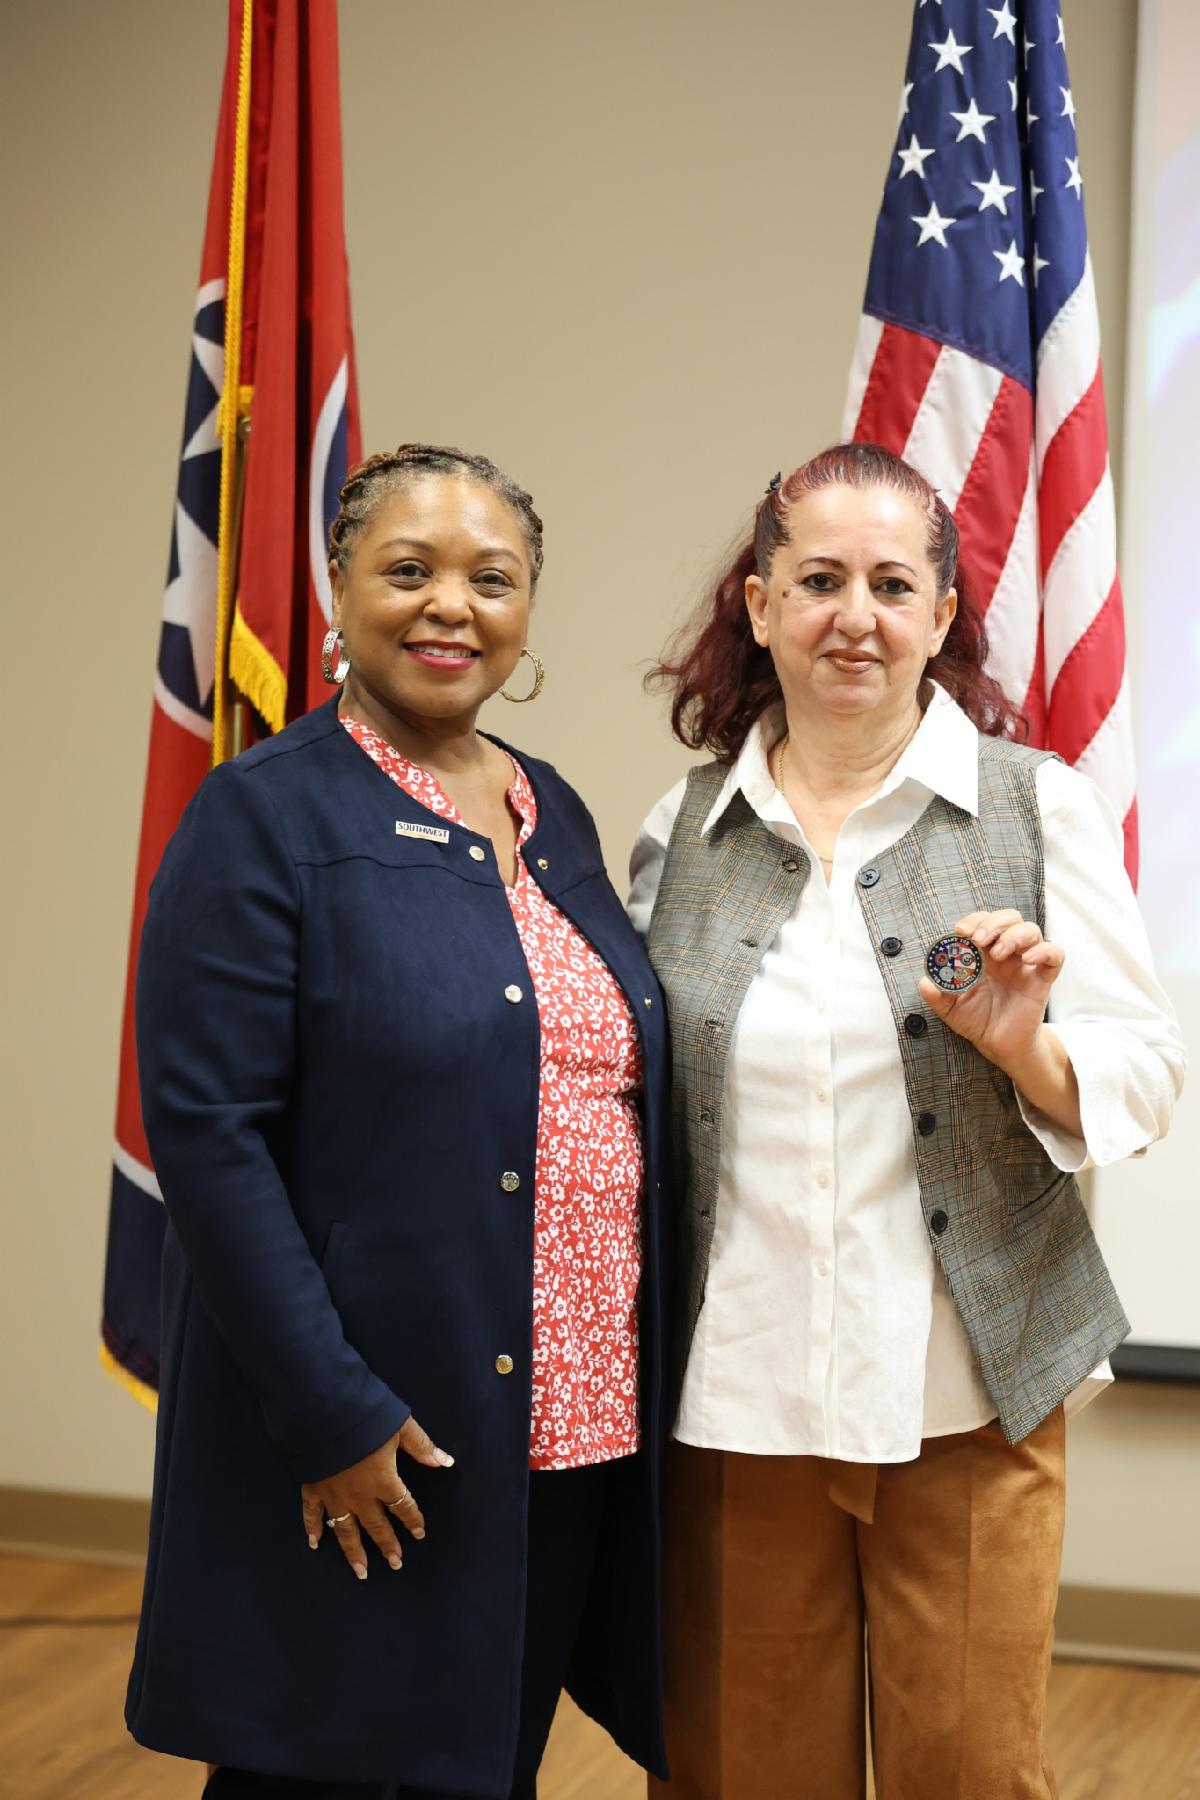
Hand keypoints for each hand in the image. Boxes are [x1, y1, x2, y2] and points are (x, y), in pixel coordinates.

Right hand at [301, 1414, 453, 1580]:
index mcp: (383, 1481)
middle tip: (396, 1564)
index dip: (413, 1519)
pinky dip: (313, 1528)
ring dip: (354, 1552)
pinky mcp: (312, 1488)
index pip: (403, 1506)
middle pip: (376, 1525)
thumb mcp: (400, 1426)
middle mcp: (359, 1496)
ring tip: (361, 1572)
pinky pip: (312, 1514)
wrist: (324, 1413)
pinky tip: (315, 1544)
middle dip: (387, 1545)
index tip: (419, 1533)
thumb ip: (421, 1446)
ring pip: (345, 1530)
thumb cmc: (365, 1417)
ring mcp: (334, 1495)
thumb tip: (446, 1462)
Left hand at [917, 908, 1065, 1072]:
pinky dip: (1044, 950)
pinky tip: (1028, 959)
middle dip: (994, 922)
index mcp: (983, 953)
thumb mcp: (950, 1008)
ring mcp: (1026, 965)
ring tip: (998, 952)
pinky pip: (1054, 955)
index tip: (961, 931)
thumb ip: (936, 995)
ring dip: (1014, 934)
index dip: (974, 920)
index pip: (984, 922)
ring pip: (1032, 930)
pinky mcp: (1042, 979)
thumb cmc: (976, 1020)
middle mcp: (1006, 954)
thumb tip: (925, 982)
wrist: (998, 1045)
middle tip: (979, 939)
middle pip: (1010, 918)